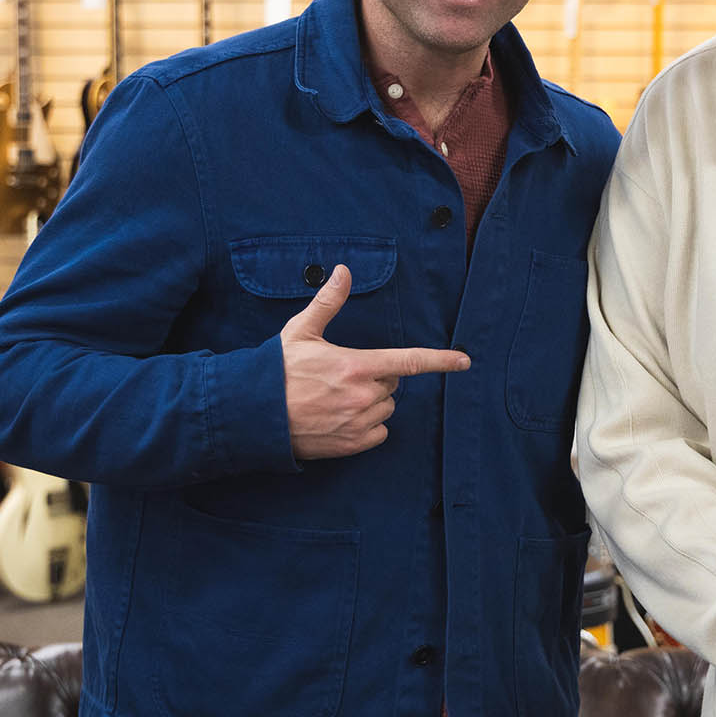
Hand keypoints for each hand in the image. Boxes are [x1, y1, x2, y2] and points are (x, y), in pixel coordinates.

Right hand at [280, 264, 469, 459]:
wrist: (251, 414)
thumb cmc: (276, 370)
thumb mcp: (301, 331)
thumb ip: (328, 302)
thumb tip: (343, 271)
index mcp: (356, 366)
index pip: (409, 361)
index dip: (440, 360)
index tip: (464, 361)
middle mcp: (362, 396)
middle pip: (392, 385)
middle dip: (377, 378)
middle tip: (343, 376)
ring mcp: (357, 423)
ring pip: (386, 409)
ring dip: (372, 402)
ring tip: (337, 398)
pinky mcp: (350, 445)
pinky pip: (379, 432)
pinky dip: (368, 426)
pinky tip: (342, 418)